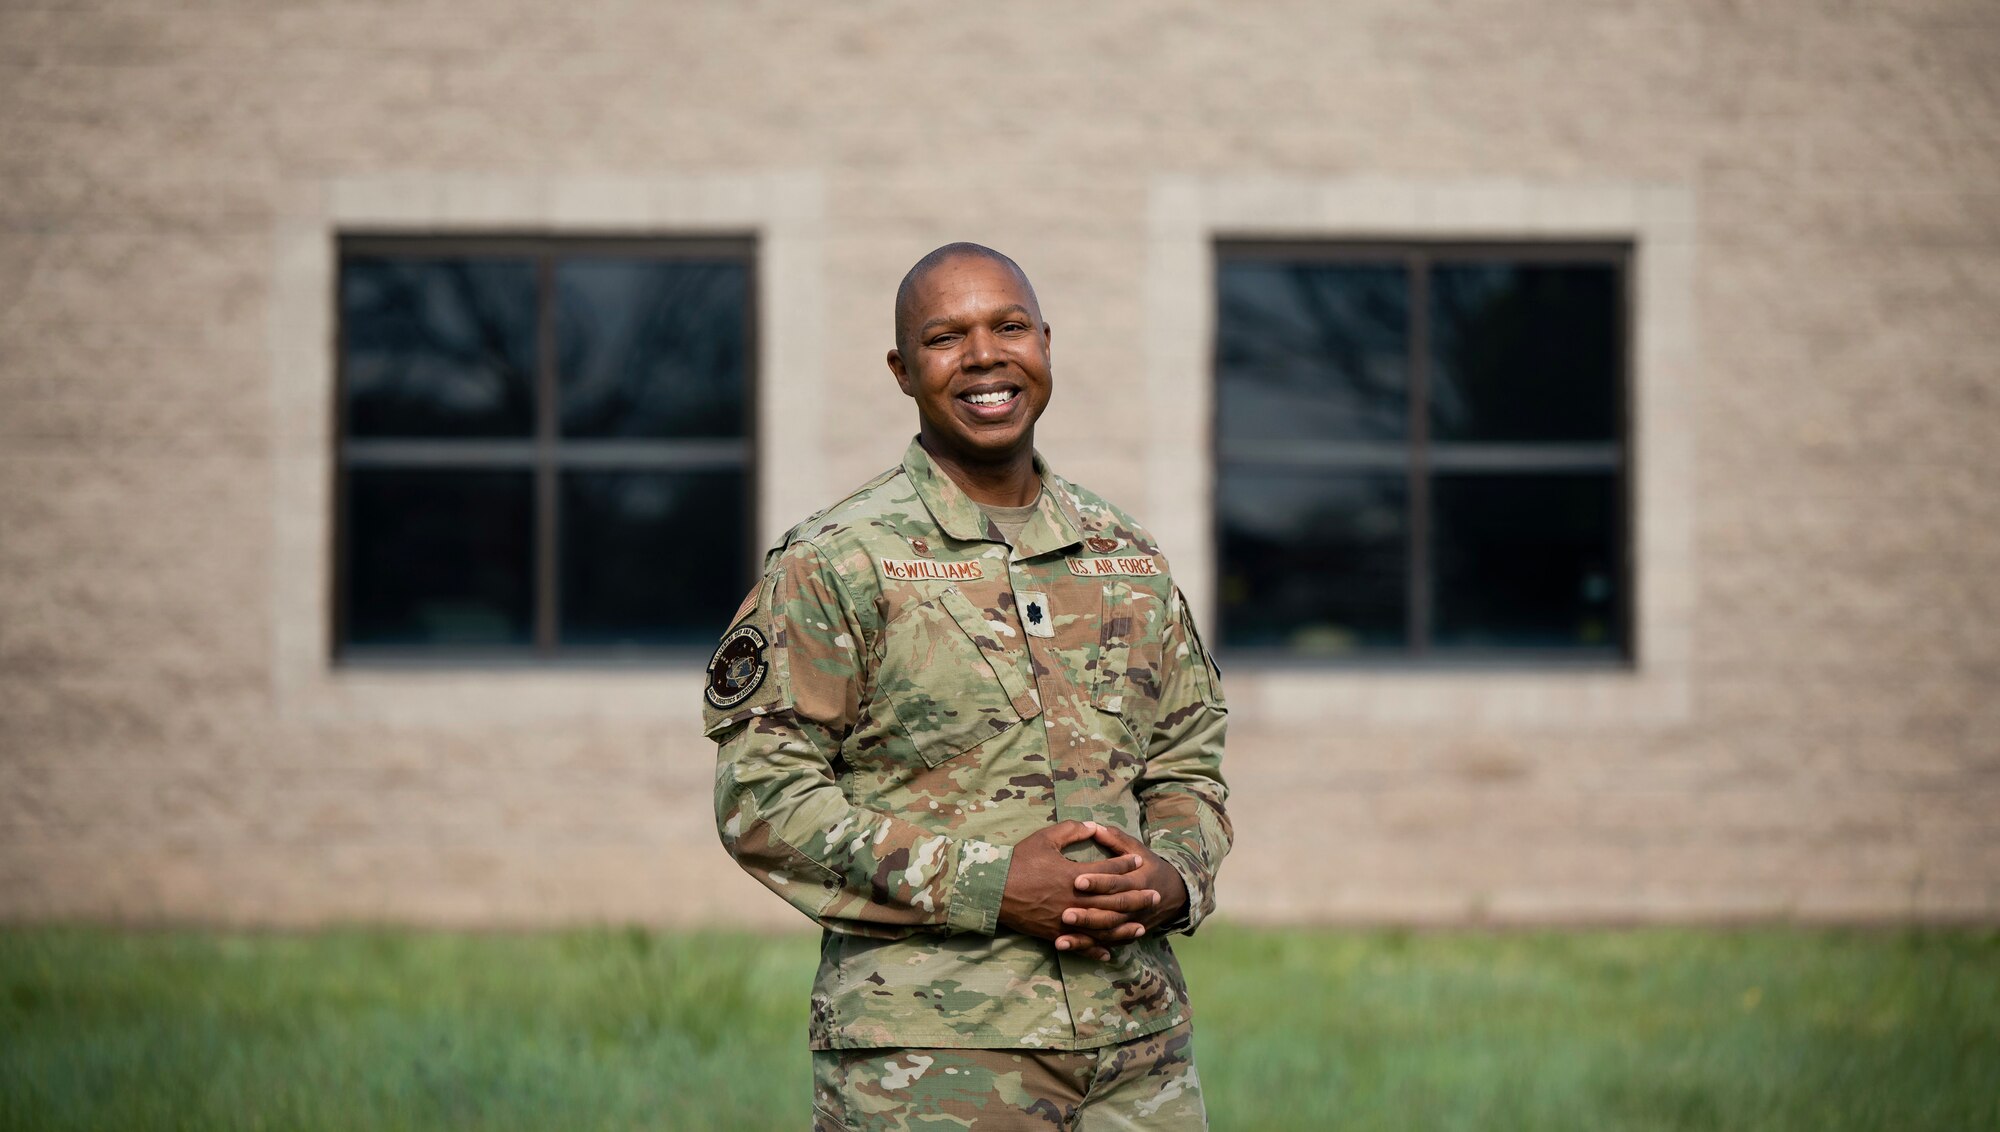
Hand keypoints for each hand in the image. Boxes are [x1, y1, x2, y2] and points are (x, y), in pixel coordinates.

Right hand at [1000, 821, 1160, 960]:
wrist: (993, 891)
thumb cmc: (1018, 862)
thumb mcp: (1044, 839)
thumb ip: (1071, 830)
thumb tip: (1092, 826)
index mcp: (1075, 874)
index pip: (1109, 870)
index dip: (1126, 865)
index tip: (1139, 862)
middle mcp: (1076, 899)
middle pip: (1114, 900)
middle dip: (1137, 897)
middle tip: (1155, 895)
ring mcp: (1067, 920)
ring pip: (1104, 926)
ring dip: (1125, 927)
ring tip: (1142, 925)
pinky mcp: (1057, 934)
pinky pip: (1082, 945)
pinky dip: (1097, 950)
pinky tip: (1110, 953)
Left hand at [1066, 824, 1187, 938]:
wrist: (1174, 894)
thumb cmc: (1149, 866)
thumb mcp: (1137, 849)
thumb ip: (1115, 839)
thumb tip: (1093, 826)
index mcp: (1138, 881)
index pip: (1117, 883)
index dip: (1098, 882)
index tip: (1077, 880)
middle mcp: (1136, 906)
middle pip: (1111, 911)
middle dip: (1088, 914)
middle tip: (1064, 913)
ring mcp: (1131, 923)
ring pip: (1107, 932)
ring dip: (1084, 935)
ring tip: (1061, 935)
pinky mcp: (1124, 936)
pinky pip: (1104, 943)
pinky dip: (1085, 947)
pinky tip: (1065, 945)